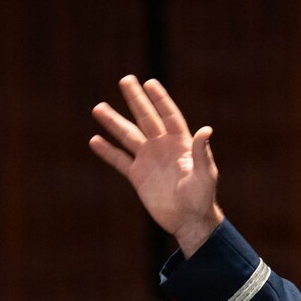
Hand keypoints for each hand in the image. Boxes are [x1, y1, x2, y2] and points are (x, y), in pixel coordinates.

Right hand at [90, 75, 223, 255]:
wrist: (189, 221)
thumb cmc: (202, 197)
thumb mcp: (205, 174)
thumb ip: (202, 152)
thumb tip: (206, 130)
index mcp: (180, 143)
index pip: (168, 115)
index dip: (160, 99)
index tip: (149, 83)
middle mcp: (162, 147)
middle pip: (146, 118)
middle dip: (136, 100)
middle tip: (125, 80)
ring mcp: (148, 160)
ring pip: (128, 136)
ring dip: (114, 122)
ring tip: (98, 108)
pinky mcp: (138, 176)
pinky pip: (120, 160)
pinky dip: (108, 151)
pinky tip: (95, 140)